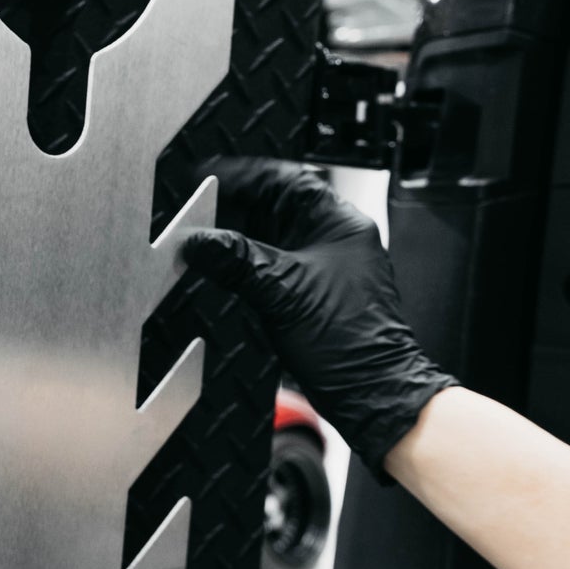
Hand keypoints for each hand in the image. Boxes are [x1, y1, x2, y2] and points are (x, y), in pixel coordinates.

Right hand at [183, 158, 455, 477]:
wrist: (371, 393)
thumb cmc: (351, 344)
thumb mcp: (281, 292)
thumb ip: (234, 260)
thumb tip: (198, 242)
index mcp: (340, 225)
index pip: (287, 181)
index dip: (246, 175)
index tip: (212, 176)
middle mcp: (335, 241)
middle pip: (277, 207)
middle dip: (235, 207)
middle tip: (198, 208)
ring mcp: (325, 268)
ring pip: (273, 236)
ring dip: (238, 236)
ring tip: (203, 236)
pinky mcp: (313, 294)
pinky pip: (272, 264)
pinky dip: (246, 262)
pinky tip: (223, 267)